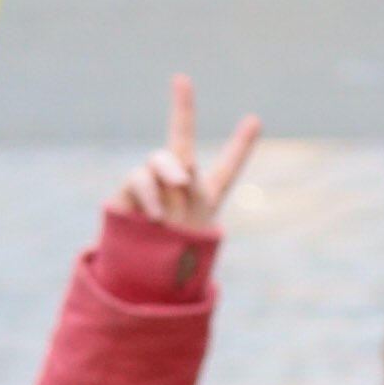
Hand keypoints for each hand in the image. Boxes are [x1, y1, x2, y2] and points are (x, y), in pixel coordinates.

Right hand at [105, 76, 261, 261]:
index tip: (255, 119)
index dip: (242, 144)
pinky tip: (156, 214)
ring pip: (158, 159)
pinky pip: (137, 179)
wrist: (141, 285)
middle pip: (180, 140)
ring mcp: (152, 187)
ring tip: (176, 193)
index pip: (228, 168)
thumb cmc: (176, 263)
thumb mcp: (195, 230)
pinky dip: (148, 192)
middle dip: (182, 107)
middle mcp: (178, 186)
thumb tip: (181, 165)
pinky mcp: (128, 195)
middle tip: (184, 99)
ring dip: (168, 171)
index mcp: (206, 198)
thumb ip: (192, 193)